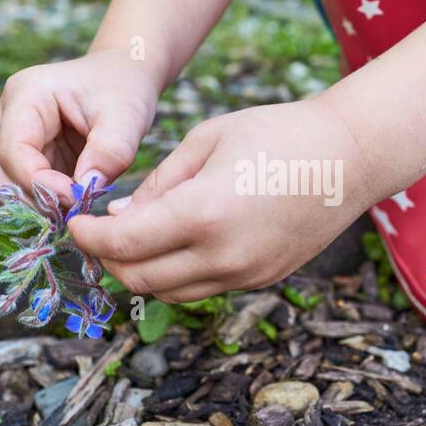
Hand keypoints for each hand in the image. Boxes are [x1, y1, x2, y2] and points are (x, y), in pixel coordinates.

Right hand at [0, 50, 159, 201]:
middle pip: (0, 173)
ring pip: (9, 187)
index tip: (75, 198)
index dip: (40, 183)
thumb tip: (84, 190)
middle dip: (34, 198)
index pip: (13, 152)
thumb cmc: (123, 88)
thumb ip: (109, 152)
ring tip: (77, 205)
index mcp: (25, 96)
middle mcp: (9, 117)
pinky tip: (75, 201)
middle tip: (73, 210)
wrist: (124, 75)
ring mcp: (14, 137)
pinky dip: (47, 202)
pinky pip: (26, 189)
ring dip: (39, 204)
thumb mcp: (125, 116)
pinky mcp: (28, 156)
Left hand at [68, 97, 376, 301]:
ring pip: (167, 292)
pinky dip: (175, 273)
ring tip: (130, 237)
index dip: (88, 235)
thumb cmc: (278, 133)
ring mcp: (244, 273)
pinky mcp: (260, 279)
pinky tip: (173, 242)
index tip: (75, 221)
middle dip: (107, 258)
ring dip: (140, 271)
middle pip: (138, 278)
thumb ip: (158, 183)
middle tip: (95, 231)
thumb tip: (119, 215)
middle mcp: (222, 255)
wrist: (350, 157)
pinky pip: (200, 288)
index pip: (122, 243)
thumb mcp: (206, 141)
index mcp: (202, 214)